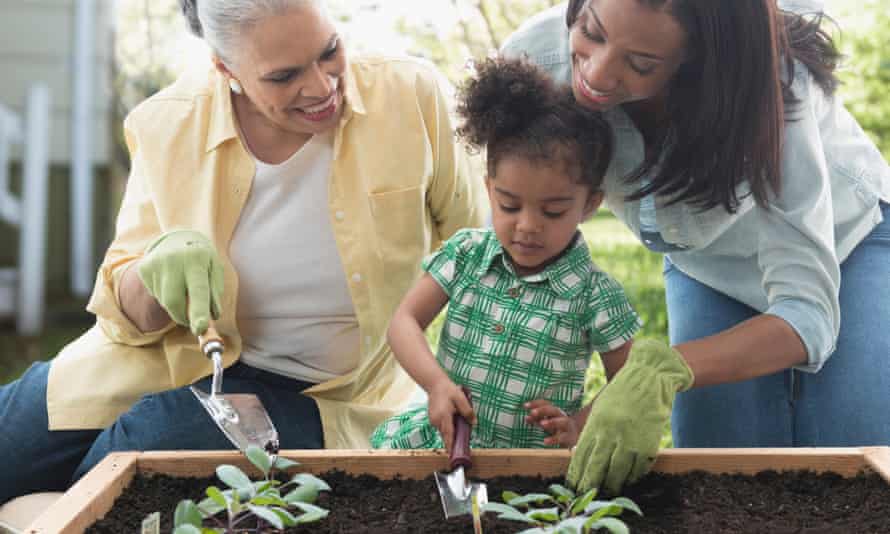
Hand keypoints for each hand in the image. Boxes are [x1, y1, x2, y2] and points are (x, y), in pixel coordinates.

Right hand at [137, 230, 223, 335]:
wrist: (178, 237)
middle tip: (193, 320)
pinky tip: (171, 282)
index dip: (199, 311)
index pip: (198, 290)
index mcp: (196, 260)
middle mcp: (173, 260)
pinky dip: (166, 296)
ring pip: (165, 301)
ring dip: (176, 304)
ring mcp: (155, 264)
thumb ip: (215, 293)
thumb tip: (213, 316)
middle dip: (183, 317)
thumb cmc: (202, 258)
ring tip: (183, 287)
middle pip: (174, 301)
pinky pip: (156, 295)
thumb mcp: (215, 269)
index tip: (201, 329)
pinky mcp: (144, 269)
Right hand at [427, 380, 475, 454]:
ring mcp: (433, 420)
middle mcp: (436, 420)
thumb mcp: (461, 398)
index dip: (451, 446)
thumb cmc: (448, 390)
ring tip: (457, 421)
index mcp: (444, 417)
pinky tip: (452, 418)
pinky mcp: (432, 419)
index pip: (448, 435)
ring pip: (444, 431)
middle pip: (446, 435)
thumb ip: (468, 412)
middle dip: (454, 439)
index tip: (453, 455)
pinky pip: (441, 426)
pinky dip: (447, 426)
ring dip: (451, 430)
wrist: (435, 384)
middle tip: (462, 441)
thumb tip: (474, 423)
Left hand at [524, 399, 580, 447]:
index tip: (525, 406)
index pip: (546, 404)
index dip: (536, 403)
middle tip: (532, 412)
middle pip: (554, 410)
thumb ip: (537, 420)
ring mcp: (568, 427)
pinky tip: (545, 441)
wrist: (577, 439)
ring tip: (542, 423)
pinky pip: (563, 438)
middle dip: (543, 410)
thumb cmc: (559, 429)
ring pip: (563, 422)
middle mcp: (562, 417)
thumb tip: (526, 417)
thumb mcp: (548, 423)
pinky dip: (554, 439)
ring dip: (552, 422)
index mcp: (555, 412)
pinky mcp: (571, 438)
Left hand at [567, 339, 693, 494]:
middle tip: (584, 497)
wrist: (649, 378)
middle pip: (596, 468)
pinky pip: (638, 470)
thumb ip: (594, 432)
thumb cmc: (622, 394)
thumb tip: (582, 455)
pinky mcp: (648, 446)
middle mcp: (610, 435)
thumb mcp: (601, 410)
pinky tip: (628, 481)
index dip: (576, 474)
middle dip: (589, 485)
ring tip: (607, 493)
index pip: (581, 456)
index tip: (572, 486)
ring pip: (617, 474)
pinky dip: (632, 477)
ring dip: (611, 486)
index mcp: (596, 425)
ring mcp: (629, 441)